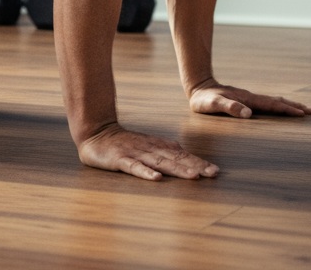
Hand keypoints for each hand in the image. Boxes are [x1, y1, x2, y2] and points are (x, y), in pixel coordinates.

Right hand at [77, 122, 219, 180]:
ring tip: (193, 176)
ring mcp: (134, 153)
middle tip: (213, 174)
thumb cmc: (121, 141)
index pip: (180, 154)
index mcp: (155, 145)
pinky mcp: (119, 160)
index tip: (215, 171)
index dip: (197, 161)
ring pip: (159, 162)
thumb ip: (162, 147)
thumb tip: (182, 150)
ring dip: (177, 169)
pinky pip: (133, 167)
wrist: (94, 131)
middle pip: (174, 158)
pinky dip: (145, 172)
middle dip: (194, 166)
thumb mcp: (145, 143)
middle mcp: (148, 148)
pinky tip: (156, 178)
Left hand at [189, 79, 310, 118]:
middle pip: (276, 101)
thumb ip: (229, 108)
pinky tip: (280, 109)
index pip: (271, 105)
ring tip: (302, 109)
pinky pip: (266, 103)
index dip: (286, 110)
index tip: (302, 113)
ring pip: (272, 101)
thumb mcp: (213, 104)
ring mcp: (249, 98)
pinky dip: (277, 106)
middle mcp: (250, 98)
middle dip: (294, 106)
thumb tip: (248, 114)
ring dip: (288, 105)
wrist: (198, 87)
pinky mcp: (245, 101)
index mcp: (247, 99)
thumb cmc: (203, 99)